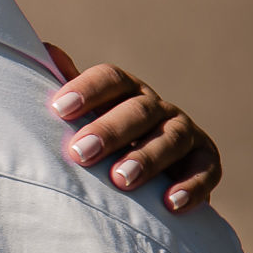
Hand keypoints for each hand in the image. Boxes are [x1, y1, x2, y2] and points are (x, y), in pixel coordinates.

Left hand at [46, 43, 220, 213]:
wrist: (149, 175)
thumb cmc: (103, 139)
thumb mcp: (85, 115)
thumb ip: (67, 88)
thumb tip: (47, 49)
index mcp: (124, 91)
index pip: (110, 78)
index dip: (86, 90)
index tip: (58, 109)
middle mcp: (156, 107)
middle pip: (138, 110)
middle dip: (109, 131)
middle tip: (80, 153)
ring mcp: (184, 131)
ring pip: (171, 139)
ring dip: (146, 159)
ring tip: (120, 180)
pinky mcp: (205, 160)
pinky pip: (205, 170)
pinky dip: (191, 186)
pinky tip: (170, 203)